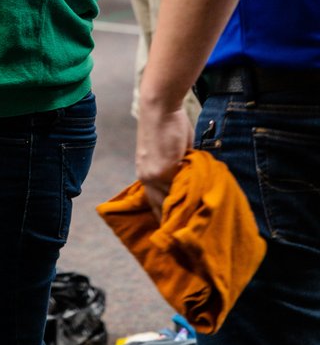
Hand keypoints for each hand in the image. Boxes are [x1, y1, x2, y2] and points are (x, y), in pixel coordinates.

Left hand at [135, 98, 192, 220]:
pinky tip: (200, 209)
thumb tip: (191, 183)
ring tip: (197, 227)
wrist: (160, 107)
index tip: (177, 228)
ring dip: (184, 212)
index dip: (166, 215)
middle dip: (173, 221)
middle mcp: (146, 177)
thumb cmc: (167, 125)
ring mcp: (154, 175)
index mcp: (146, 174)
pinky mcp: (164, 170)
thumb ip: (177, 169)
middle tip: (186, 237)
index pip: (155, 202)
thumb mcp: (171, 152)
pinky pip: (179, 190)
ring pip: (170, 201)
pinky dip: (190, 199)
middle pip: (160, 207)